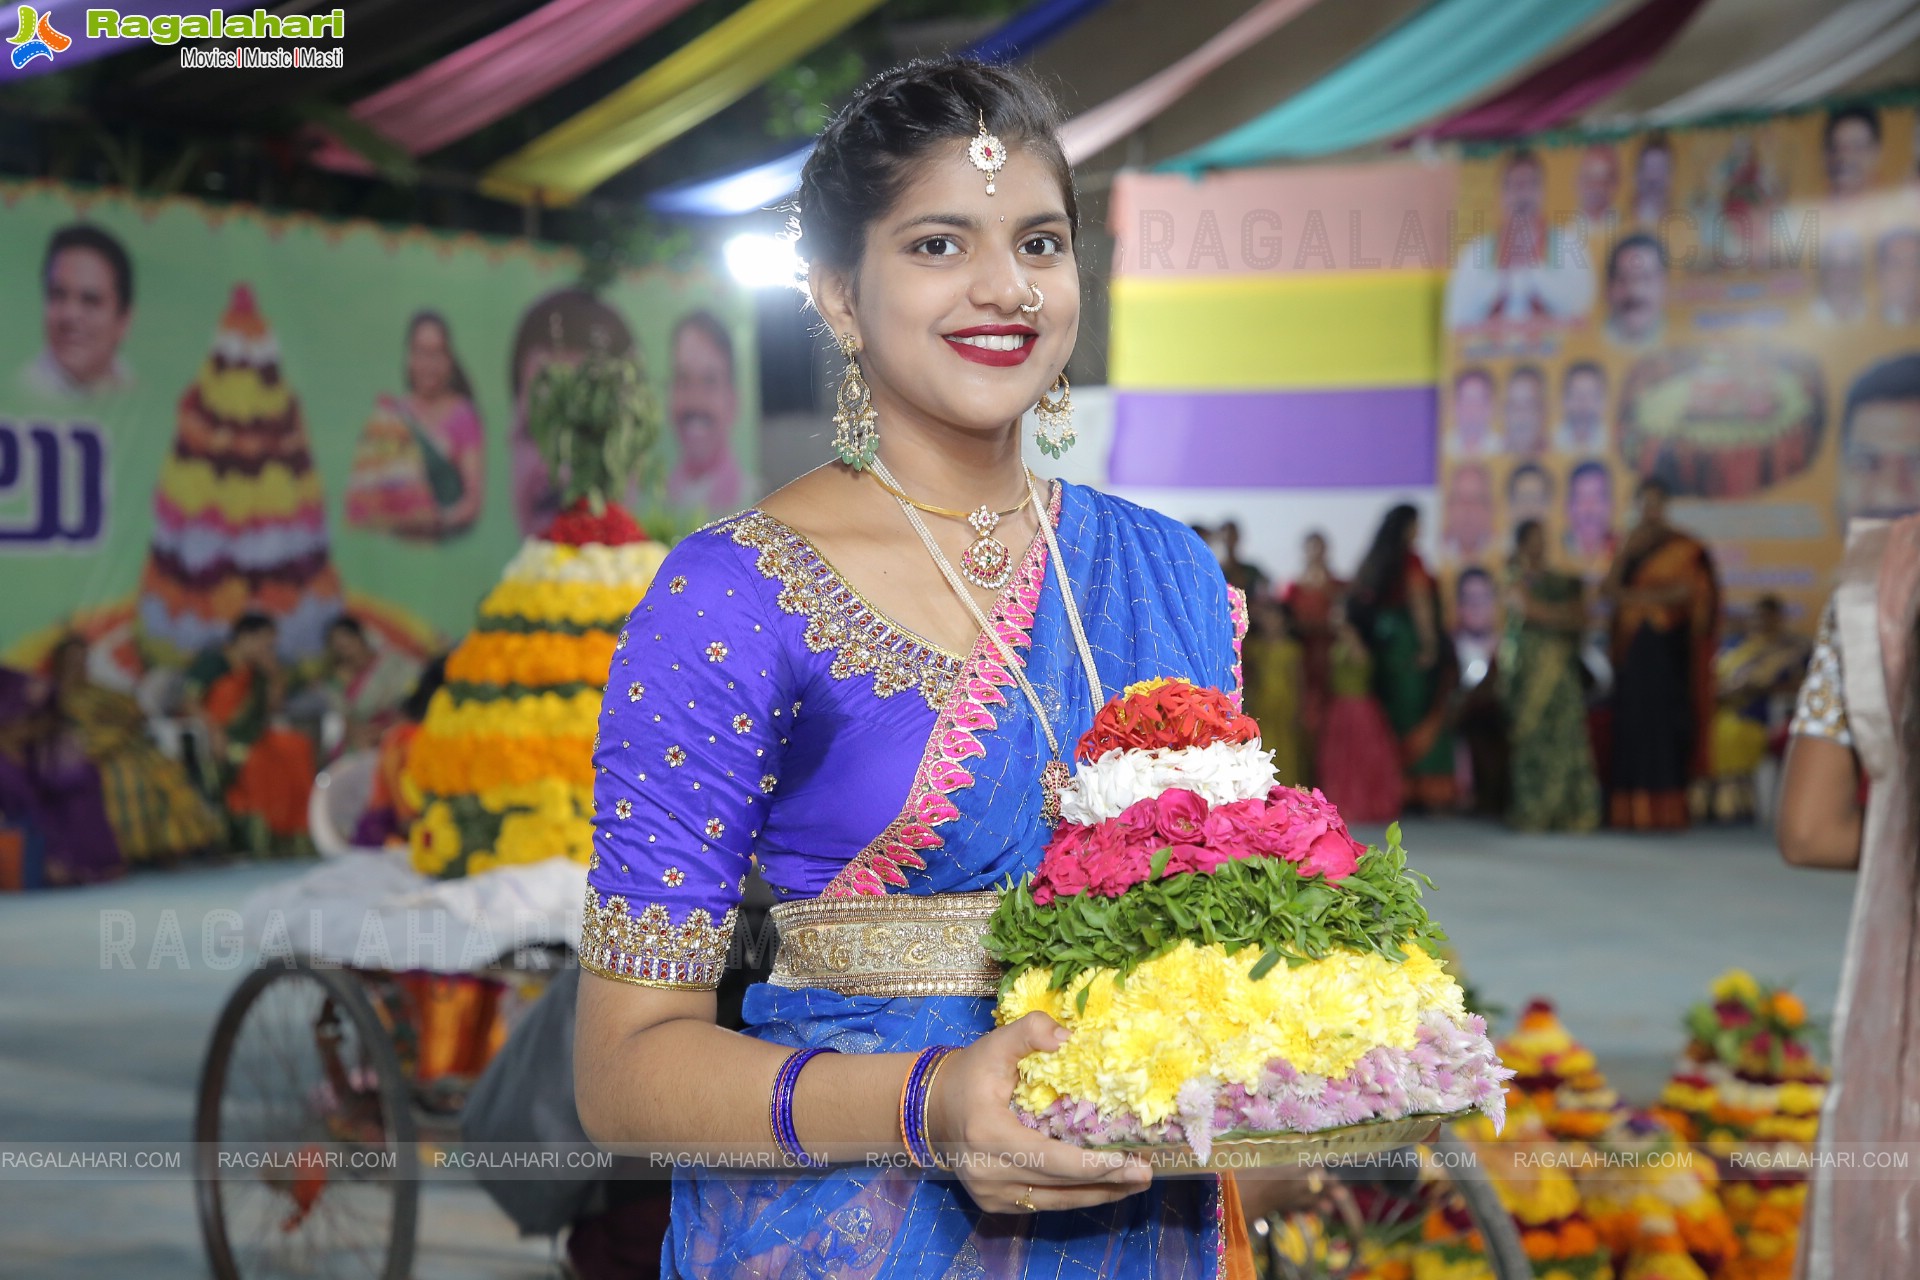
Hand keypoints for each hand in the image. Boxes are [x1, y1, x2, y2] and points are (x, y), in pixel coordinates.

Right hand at [927, 1012, 1151, 1214]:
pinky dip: (1076, 1197)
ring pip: (1055, 1203)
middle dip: (1107, 1182)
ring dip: (1098, 1195)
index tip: (1129, 1161)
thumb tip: (1069, 1038)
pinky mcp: (995, 1203)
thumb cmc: (968, 1074)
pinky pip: (1044, 1204)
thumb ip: (1031, 1031)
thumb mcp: (996, 1045)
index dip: (1091, 1165)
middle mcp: (989, 1173)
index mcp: (990, 1136)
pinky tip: (1104, 1188)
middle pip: (1059, 1187)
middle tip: (1146, 1172)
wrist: (930, 1108)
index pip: (1050, 1159)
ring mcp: (991, 1195)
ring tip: (1135, 1183)